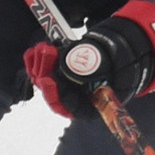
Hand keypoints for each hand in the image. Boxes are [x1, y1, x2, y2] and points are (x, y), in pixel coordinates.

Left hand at [25, 0, 154, 114]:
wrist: (120, 54)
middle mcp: (72, 100)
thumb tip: (71, 67)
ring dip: (41, 63)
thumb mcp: (112, 66)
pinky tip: (34, 51)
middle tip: (45, 53)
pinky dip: (37, 60)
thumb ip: (92, 69)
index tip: (46, 79)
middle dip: (45, 73)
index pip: (67, 107)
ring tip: (43, 47)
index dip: (55, 95)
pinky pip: (42, 70)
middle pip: (52, 92)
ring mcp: (62, 87)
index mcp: (88, 107)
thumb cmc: (119, 66)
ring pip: (45, 80)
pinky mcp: (56, 74)